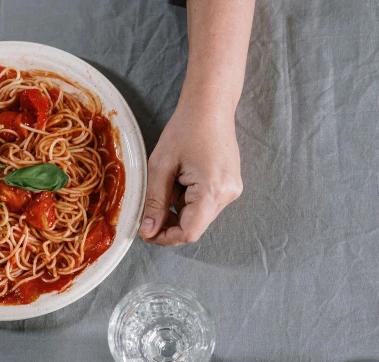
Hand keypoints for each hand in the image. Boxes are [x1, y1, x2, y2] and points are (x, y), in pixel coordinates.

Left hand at [139, 97, 242, 244]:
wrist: (210, 106)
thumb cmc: (184, 130)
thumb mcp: (160, 167)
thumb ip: (155, 202)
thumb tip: (148, 232)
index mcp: (212, 190)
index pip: (189, 232)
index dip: (166, 237)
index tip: (146, 232)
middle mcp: (228, 194)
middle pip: (194, 225)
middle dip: (169, 219)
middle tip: (151, 202)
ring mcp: (232, 190)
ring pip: (198, 216)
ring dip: (178, 207)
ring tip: (171, 178)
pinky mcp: (230, 186)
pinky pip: (205, 204)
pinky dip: (188, 198)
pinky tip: (182, 177)